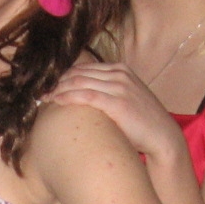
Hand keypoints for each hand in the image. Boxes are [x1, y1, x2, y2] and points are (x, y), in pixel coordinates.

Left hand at [48, 63, 183, 165]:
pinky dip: (68, 97)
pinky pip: (86, 95)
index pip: (84, 68)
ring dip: (59, 89)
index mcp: (120, 69)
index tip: (50, 86)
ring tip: (45, 98)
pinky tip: (57, 101)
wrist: (161, 136)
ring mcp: (119, 87)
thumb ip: (107, 90)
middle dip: (58, 81)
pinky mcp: (117, 102)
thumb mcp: (125, 97)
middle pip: (79, 73)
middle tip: (43, 92)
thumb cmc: (140, 122)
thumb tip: (82, 95)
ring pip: (79, 82)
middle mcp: (119, 74)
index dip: (64, 76)